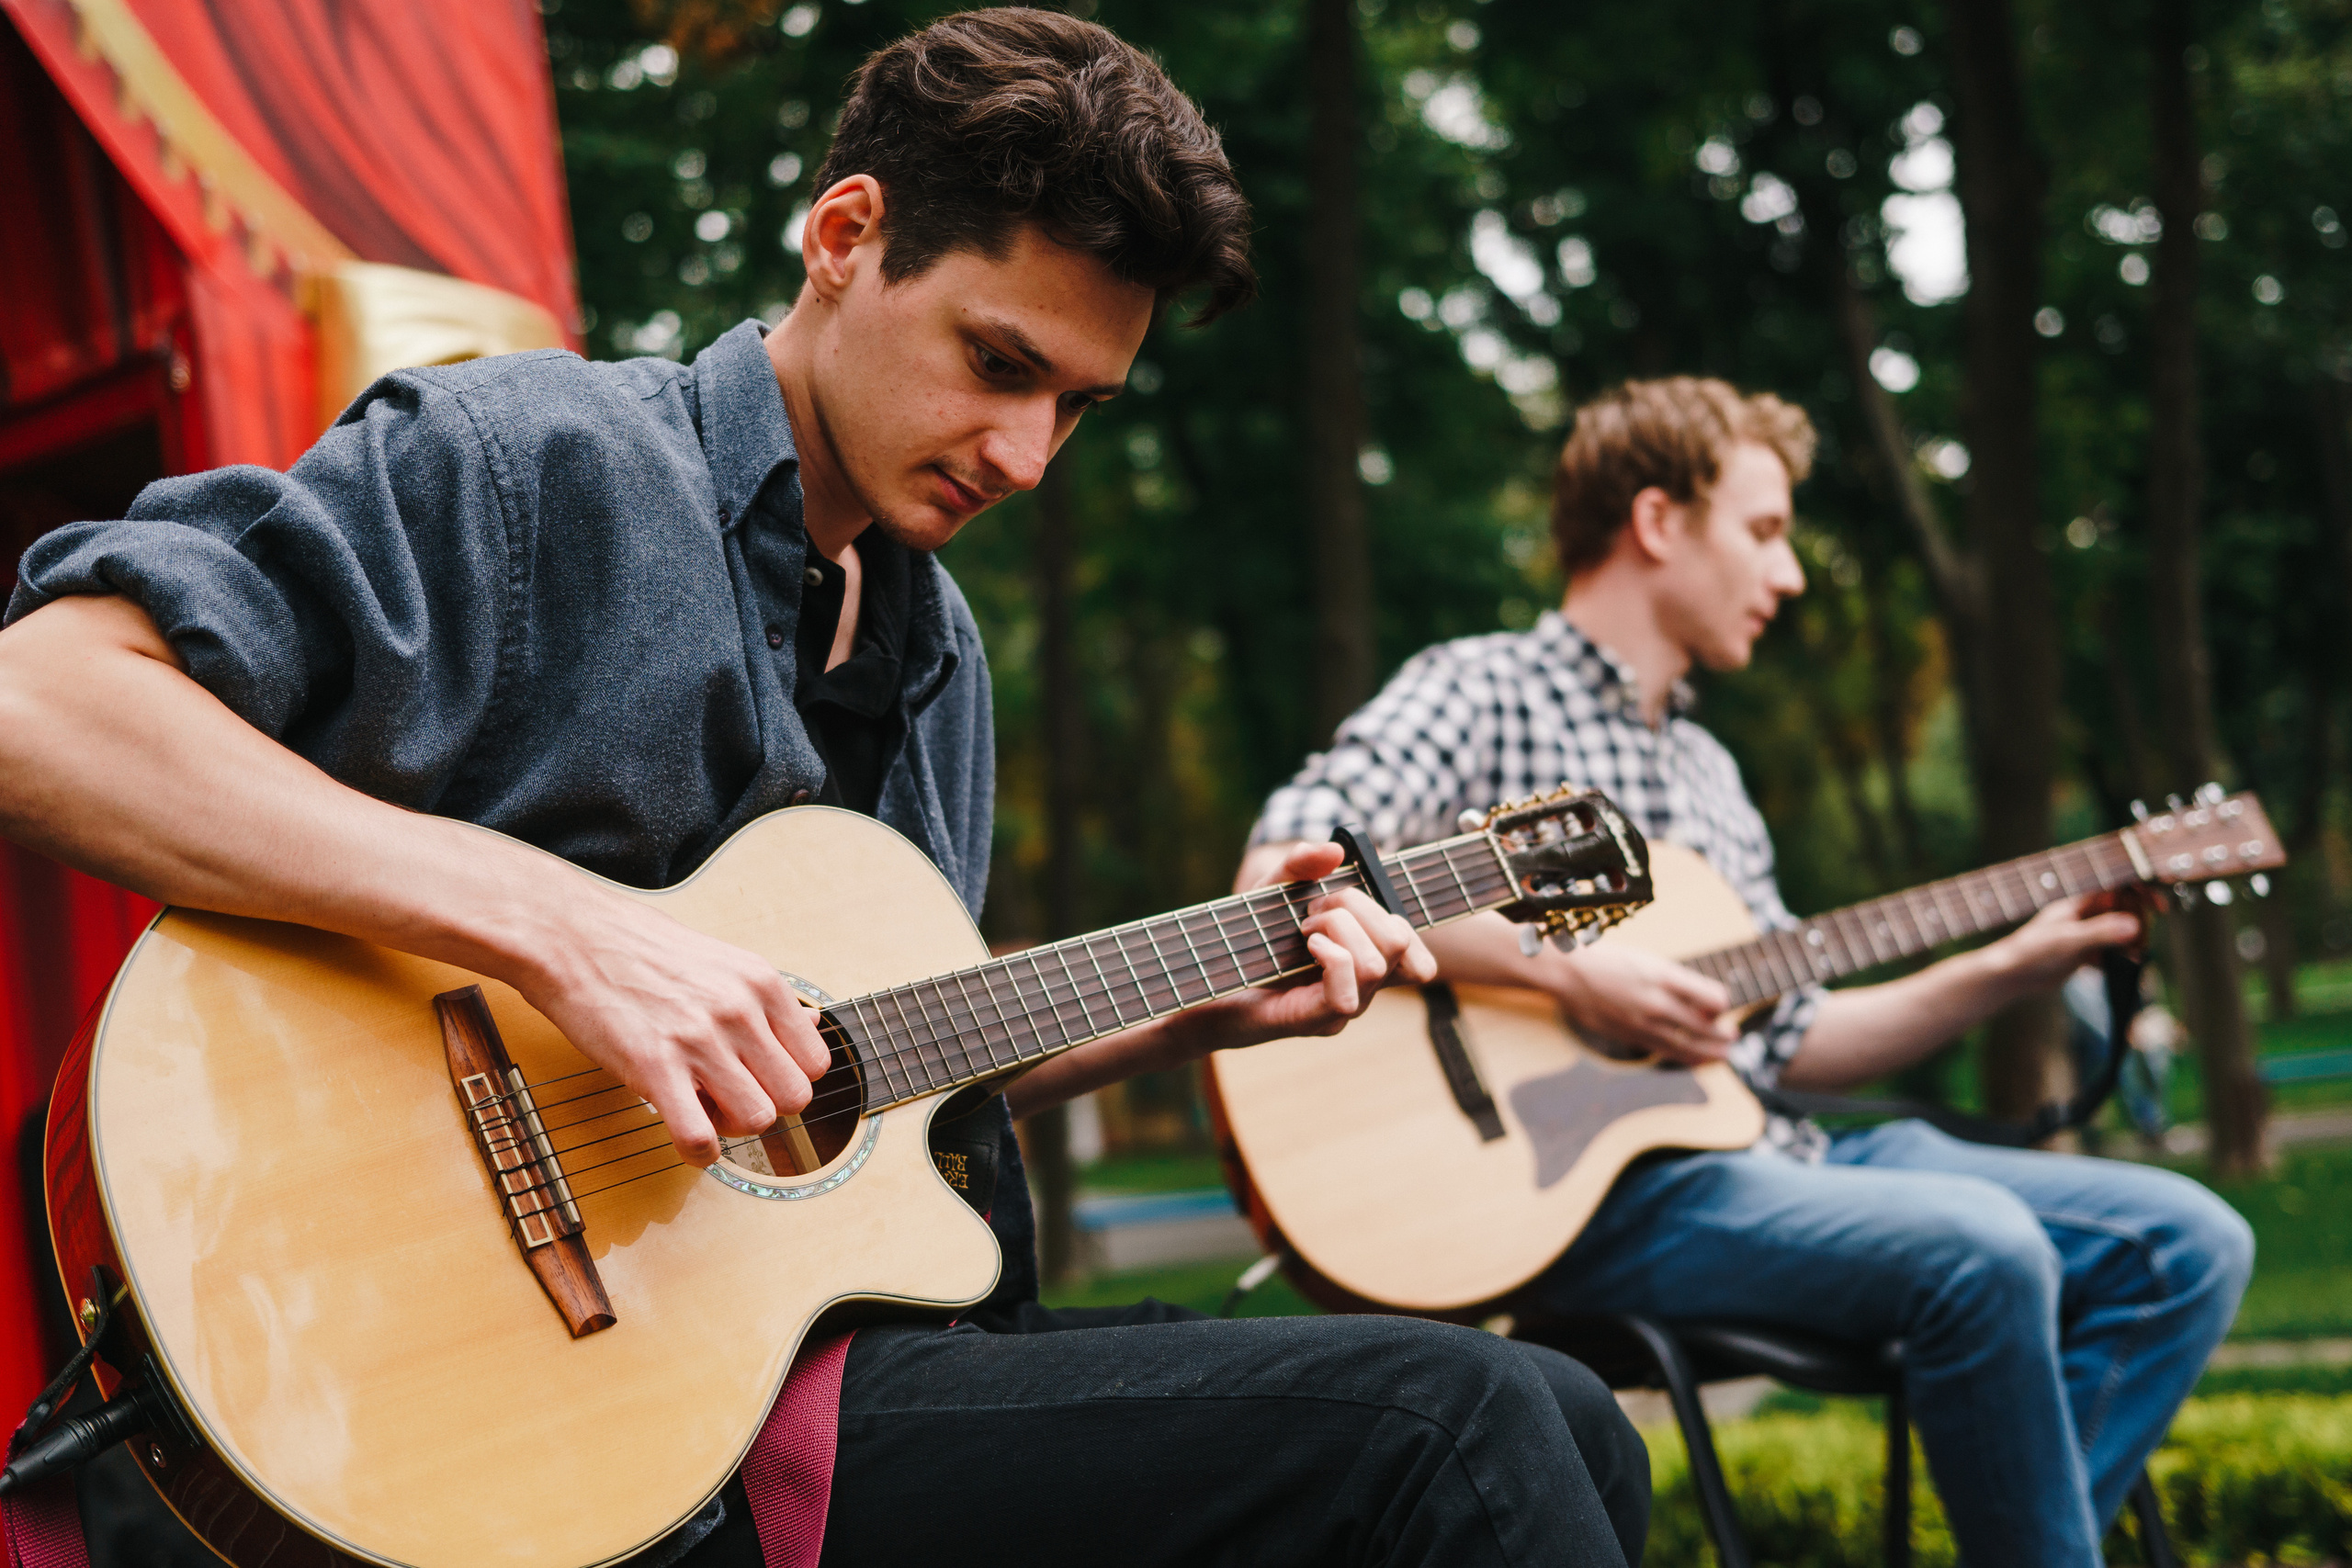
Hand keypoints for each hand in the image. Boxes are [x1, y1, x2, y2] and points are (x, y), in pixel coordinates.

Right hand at [509, 885, 832, 1167]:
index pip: (815, 1062)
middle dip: (766, 1107)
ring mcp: (699, 1039)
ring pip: (758, 1120)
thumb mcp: (723, 961)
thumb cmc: (642, 950)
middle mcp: (739, 1010)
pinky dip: (698, 1151)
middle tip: (730, 1097)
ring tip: (704, 1109)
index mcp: (761, 983)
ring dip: (731, 1128)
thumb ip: (767, 1000)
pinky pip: (700, 1137)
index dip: (788, 1080)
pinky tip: (685, 1134)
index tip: (759, 1078)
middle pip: (795, 1097)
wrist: (572, 937)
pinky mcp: (654, 1066)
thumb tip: (814, 1026)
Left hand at [1196, 841, 1438, 1047]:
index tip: (1347, 898)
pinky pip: (1346, 994)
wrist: (1201, 982)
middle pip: (1399, 944)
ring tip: (1304, 927)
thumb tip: (1334, 850)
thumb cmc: (1241, 942)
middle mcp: (1360, 990)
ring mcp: (1340, 1010)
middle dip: (1357, 907)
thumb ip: (1300, 866)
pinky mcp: (1313, 1021)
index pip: (1418, 960)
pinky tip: (1307, 945)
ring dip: (1340, 927)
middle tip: (1313, 908)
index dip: (1401, 924)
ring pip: (1377, 965)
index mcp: (1362, 964)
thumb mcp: (1270, 892)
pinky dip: (1331, 956)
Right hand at [1549, 942, 1737, 1063]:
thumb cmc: (1609, 960)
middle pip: (1704, 1026)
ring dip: (1711, 1051)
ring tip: (1724, 1054)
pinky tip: (1696, 1059)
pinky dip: (1686, 1057)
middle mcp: (1657, 1000)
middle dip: (1723, 1034)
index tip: (1722, 1005)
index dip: (1723, 1004)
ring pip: (1688, 1044)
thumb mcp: (1648, 960)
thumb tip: (1704, 1002)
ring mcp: (1643, 1021)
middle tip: (1734, 1036)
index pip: (1713, 997)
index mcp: (1664, 974)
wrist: (1568, 973)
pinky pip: (1666, 1051)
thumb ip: (1675, 981)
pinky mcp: (1630, 1036)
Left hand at [1982, 893, 2143, 997]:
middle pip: (2123, 910)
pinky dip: (2119, 959)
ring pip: (2118, 932)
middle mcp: (2083, 914)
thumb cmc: (2031, 952)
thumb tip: (2135, 925)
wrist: (2010, 976)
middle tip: (2146, 942)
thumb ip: (2100, 932)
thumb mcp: (2068, 941)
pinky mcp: (2082, 953)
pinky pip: (2109, 952)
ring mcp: (2083, 933)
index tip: (2159, 907)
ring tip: (2136, 957)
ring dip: (2131, 943)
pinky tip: (2122, 968)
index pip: (2116, 886)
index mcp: (2078, 902)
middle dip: (2139, 923)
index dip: (2140, 891)